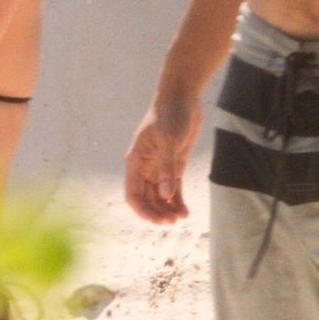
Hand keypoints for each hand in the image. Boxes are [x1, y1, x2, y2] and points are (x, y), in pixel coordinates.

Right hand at [125, 94, 202, 222]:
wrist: (182, 97)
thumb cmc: (171, 114)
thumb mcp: (169, 139)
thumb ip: (167, 168)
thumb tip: (166, 196)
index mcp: (136, 161)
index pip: (133, 194)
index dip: (142, 210)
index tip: (157, 220)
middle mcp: (145, 167)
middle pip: (146, 199)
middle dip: (157, 212)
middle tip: (173, 222)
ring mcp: (159, 167)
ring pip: (160, 197)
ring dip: (167, 209)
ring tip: (181, 217)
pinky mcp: (174, 165)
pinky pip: (173, 189)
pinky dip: (177, 201)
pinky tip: (185, 211)